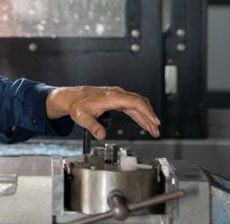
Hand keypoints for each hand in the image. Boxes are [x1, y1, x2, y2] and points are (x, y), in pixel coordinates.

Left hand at [45, 86, 159, 138]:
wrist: (73, 98)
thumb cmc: (77, 105)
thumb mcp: (82, 117)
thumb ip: (92, 126)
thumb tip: (101, 135)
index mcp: (111, 97)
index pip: (134, 102)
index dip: (146, 112)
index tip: (155, 122)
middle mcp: (117, 94)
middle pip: (139, 103)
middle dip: (150, 117)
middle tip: (156, 131)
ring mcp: (118, 95)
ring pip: (138, 104)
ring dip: (146, 117)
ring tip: (154, 130)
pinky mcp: (117, 99)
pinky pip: (133, 106)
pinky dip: (140, 115)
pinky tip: (144, 123)